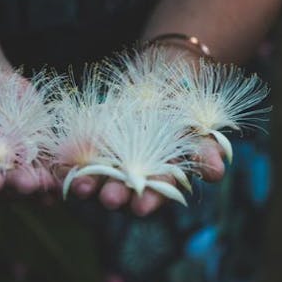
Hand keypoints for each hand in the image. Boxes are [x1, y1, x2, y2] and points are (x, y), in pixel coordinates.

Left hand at [66, 46, 225, 215]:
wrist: (162, 76)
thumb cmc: (186, 102)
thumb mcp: (199, 120)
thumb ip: (205, 146)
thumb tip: (217, 171)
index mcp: (164, 175)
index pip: (158, 192)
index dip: (151, 199)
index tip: (142, 206)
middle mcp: (137, 174)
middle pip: (126, 191)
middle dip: (117, 196)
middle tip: (110, 199)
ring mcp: (113, 161)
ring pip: (100, 179)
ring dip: (90, 185)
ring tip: (83, 187)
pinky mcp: (93, 145)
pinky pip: (80, 160)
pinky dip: (71, 164)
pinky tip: (64, 167)